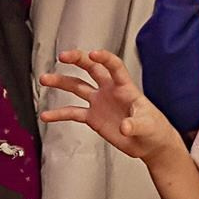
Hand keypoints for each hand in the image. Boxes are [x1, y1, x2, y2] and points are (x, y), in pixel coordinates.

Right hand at [39, 49, 181, 166]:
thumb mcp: (148, 125)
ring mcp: (99, 102)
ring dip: (61, 82)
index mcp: (125, 87)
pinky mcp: (93, 117)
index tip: (93, 54)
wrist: (149, 144)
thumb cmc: (154, 129)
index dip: (104, 58)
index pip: (114, 66)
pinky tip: (47, 115)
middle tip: (63, 56)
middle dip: (77, 60)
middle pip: (91, 68)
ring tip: (45, 79)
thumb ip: (136, 124)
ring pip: (77, 87)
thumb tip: (124, 126)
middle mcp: (109, 90)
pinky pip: (73, 113)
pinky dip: (59, 114)